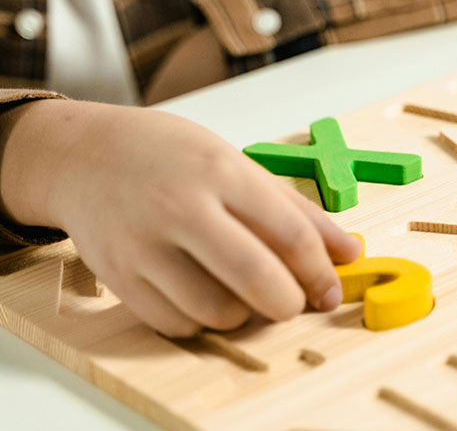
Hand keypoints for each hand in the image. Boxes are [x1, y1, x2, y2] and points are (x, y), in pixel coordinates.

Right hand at [1, 99, 361, 336]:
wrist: (84, 156)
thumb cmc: (170, 156)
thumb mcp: (237, 165)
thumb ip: (296, 210)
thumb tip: (349, 251)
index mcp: (222, 172)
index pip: (290, 234)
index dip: (320, 272)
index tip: (330, 291)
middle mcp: (182, 207)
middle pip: (257, 279)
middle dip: (289, 304)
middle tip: (294, 302)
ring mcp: (144, 244)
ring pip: (217, 312)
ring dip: (244, 314)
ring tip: (242, 291)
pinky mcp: (118, 276)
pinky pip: (176, 324)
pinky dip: (202, 320)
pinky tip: (204, 295)